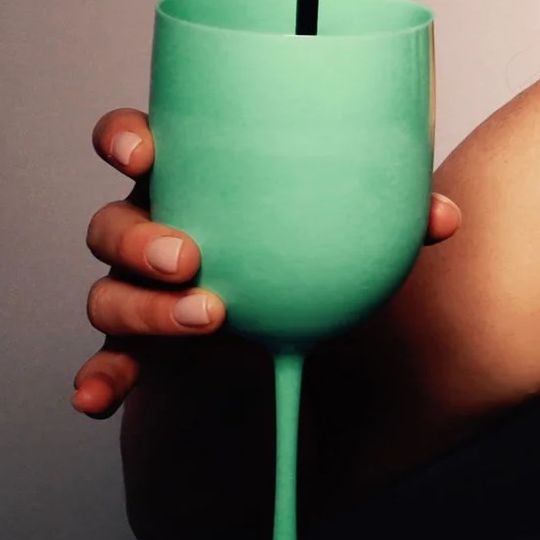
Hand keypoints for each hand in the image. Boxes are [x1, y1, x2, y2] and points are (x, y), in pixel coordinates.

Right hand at [71, 107, 459, 416]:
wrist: (284, 336)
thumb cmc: (300, 256)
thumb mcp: (343, 233)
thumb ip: (391, 219)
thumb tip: (442, 217)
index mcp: (193, 184)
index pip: (136, 145)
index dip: (124, 140)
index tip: (141, 151)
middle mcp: (151, 232)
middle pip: (112, 224)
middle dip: (139, 236)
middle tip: (188, 255)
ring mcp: (139, 292)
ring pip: (109, 292)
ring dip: (145, 305)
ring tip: (206, 315)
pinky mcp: (140, 349)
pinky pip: (108, 363)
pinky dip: (98, 380)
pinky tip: (96, 399)